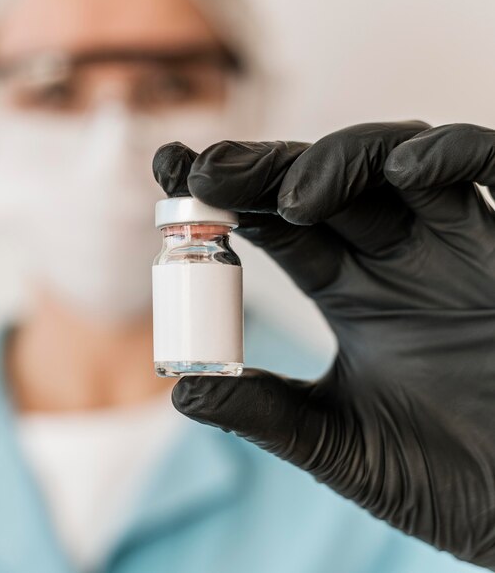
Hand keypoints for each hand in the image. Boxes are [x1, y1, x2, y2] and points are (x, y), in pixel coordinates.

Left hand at [153, 123, 494, 568]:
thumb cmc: (444, 480)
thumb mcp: (337, 443)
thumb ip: (263, 411)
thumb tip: (179, 389)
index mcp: (347, 291)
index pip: (275, 224)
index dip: (225, 196)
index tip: (173, 172)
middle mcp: (392, 256)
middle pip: (317, 183)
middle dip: (259, 168)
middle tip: (205, 167)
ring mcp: (450, 243)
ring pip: (388, 161)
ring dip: (334, 161)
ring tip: (288, 200)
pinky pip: (486, 167)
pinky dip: (451, 155)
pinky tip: (406, 172)